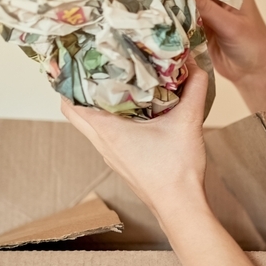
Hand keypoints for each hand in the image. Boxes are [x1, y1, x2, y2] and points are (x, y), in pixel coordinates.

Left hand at [60, 56, 209, 217]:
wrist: (180, 205)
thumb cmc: (177, 169)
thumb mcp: (188, 123)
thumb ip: (194, 91)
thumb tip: (196, 64)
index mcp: (107, 131)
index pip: (69, 103)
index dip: (69, 80)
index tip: (78, 60)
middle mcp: (102, 143)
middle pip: (74, 113)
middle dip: (80, 90)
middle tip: (95, 69)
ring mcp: (110, 156)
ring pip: (90, 125)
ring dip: (96, 106)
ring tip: (115, 84)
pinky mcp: (122, 163)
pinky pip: (106, 137)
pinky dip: (111, 121)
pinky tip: (134, 112)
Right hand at [176, 0, 265, 86]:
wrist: (253, 74)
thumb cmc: (253, 46)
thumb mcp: (229, 24)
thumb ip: (204, 7)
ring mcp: (207, 13)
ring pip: (185, 2)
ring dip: (171, 1)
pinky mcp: (199, 28)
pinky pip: (183, 19)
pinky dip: (173, 18)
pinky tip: (157, 14)